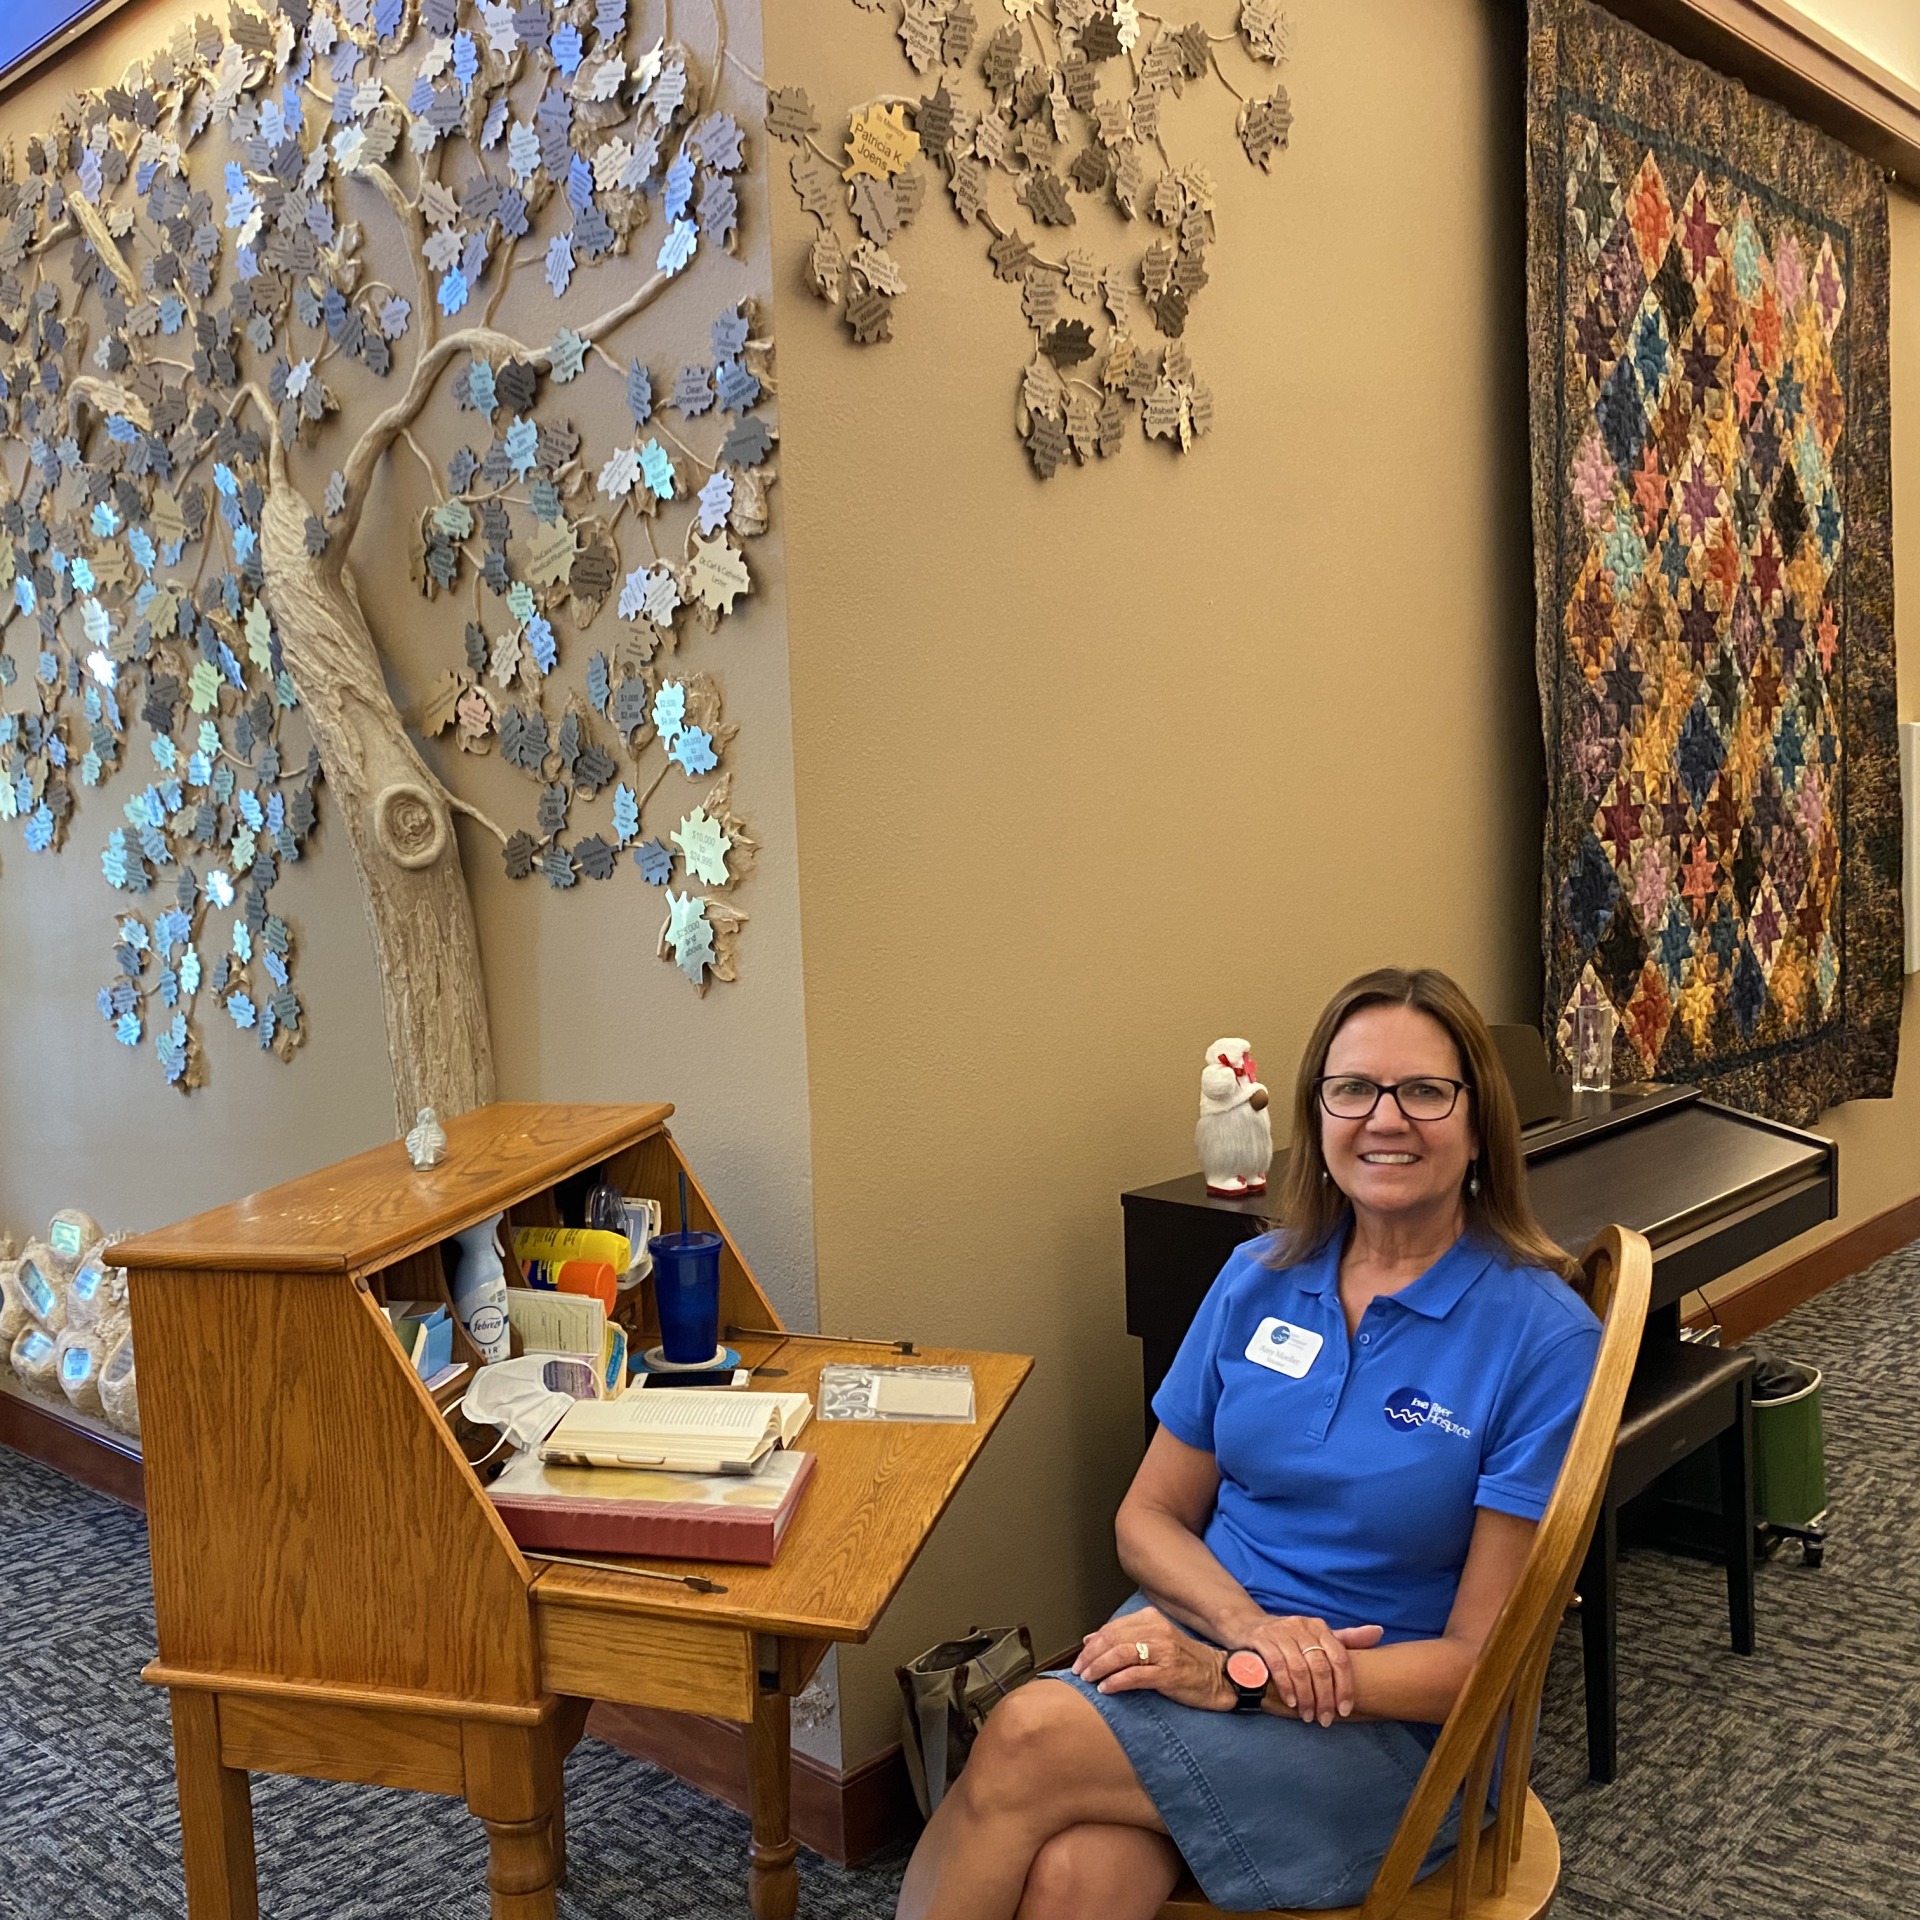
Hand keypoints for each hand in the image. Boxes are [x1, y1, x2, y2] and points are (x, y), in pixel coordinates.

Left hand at [1071, 1607, 1233, 1711]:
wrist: (1219, 1677)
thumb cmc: (1185, 1662)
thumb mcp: (1154, 1643)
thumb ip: (1124, 1639)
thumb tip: (1090, 1640)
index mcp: (1151, 1619)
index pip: (1113, 1628)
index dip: (1093, 1644)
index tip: (1080, 1659)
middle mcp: (1157, 1631)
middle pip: (1113, 1639)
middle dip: (1091, 1656)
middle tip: (1079, 1671)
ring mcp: (1164, 1651)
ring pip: (1120, 1654)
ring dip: (1099, 1667)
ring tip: (1088, 1679)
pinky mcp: (1169, 1673)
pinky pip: (1135, 1675)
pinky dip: (1116, 1682)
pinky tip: (1106, 1689)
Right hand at [1229, 1614, 1384, 1725]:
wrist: (1247, 1625)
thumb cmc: (1289, 1638)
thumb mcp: (1317, 1636)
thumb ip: (1347, 1639)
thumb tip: (1379, 1632)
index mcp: (1319, 1627)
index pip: (1340, 1658)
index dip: (1345, 1686)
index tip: (1345, 1710)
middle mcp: (1302, 1626)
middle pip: (1321, 1667)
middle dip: (1325, 1697)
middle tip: (1325, 1719)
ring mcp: (1281, 1632)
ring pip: (1300, 1669)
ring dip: (1307, 1697)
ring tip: (1308, 1716)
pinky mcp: (1262, 1639)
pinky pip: (1278, 1666)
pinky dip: (1286, 1687)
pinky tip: (1291, 1703)